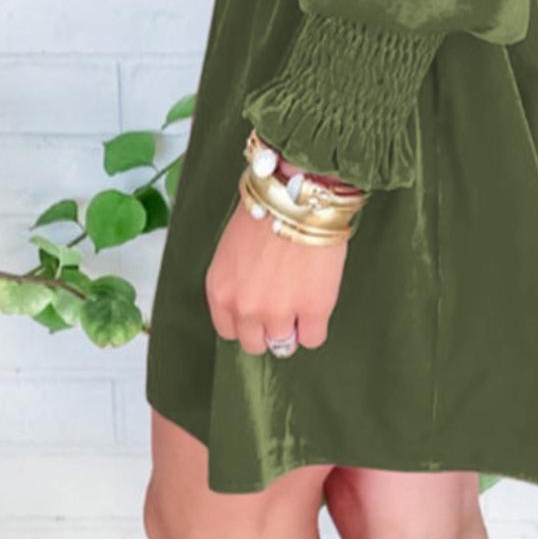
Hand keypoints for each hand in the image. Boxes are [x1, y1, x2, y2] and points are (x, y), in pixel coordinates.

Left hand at [205, 195, 348, 353]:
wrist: (299, 194)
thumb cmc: (268, 208)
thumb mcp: (234, 248)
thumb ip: (237, 280)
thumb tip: (253, 294)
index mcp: (220, 290)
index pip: (228, 331)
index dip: (247, 321)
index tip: (258, 311)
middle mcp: (244, 308)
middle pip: (254, 343)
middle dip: (268, 327)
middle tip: (283, 304)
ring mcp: (278, 313)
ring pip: (283, 344)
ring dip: (293, 324)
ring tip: (302, 295)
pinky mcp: (312, 310)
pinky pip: (312, 338)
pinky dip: (315, 326)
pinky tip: (317, 301)